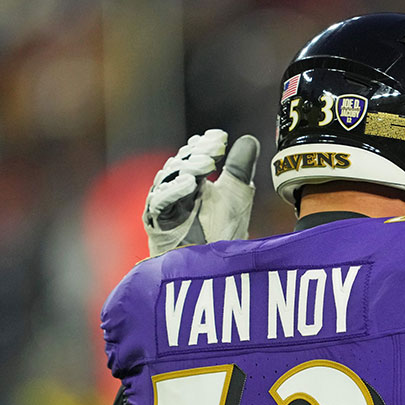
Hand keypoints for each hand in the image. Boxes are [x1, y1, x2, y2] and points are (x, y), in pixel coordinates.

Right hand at [143, 129, 259, 255]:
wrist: (217, 265)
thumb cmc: (224, 231)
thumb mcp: (236, 194)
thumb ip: (240, 167)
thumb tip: (248, 139)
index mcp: (191, 181)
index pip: (192, 156)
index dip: (204, 145)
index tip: (220, 137)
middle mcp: (175, 191)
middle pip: (179, 165)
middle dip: (197, 154)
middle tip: (215, 150)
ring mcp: (164, 207)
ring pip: (168, 179)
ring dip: (187, 169)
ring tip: (207, 164)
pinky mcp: (156, 223)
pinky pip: (159, 203)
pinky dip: (172, 191)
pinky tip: (189, 183)